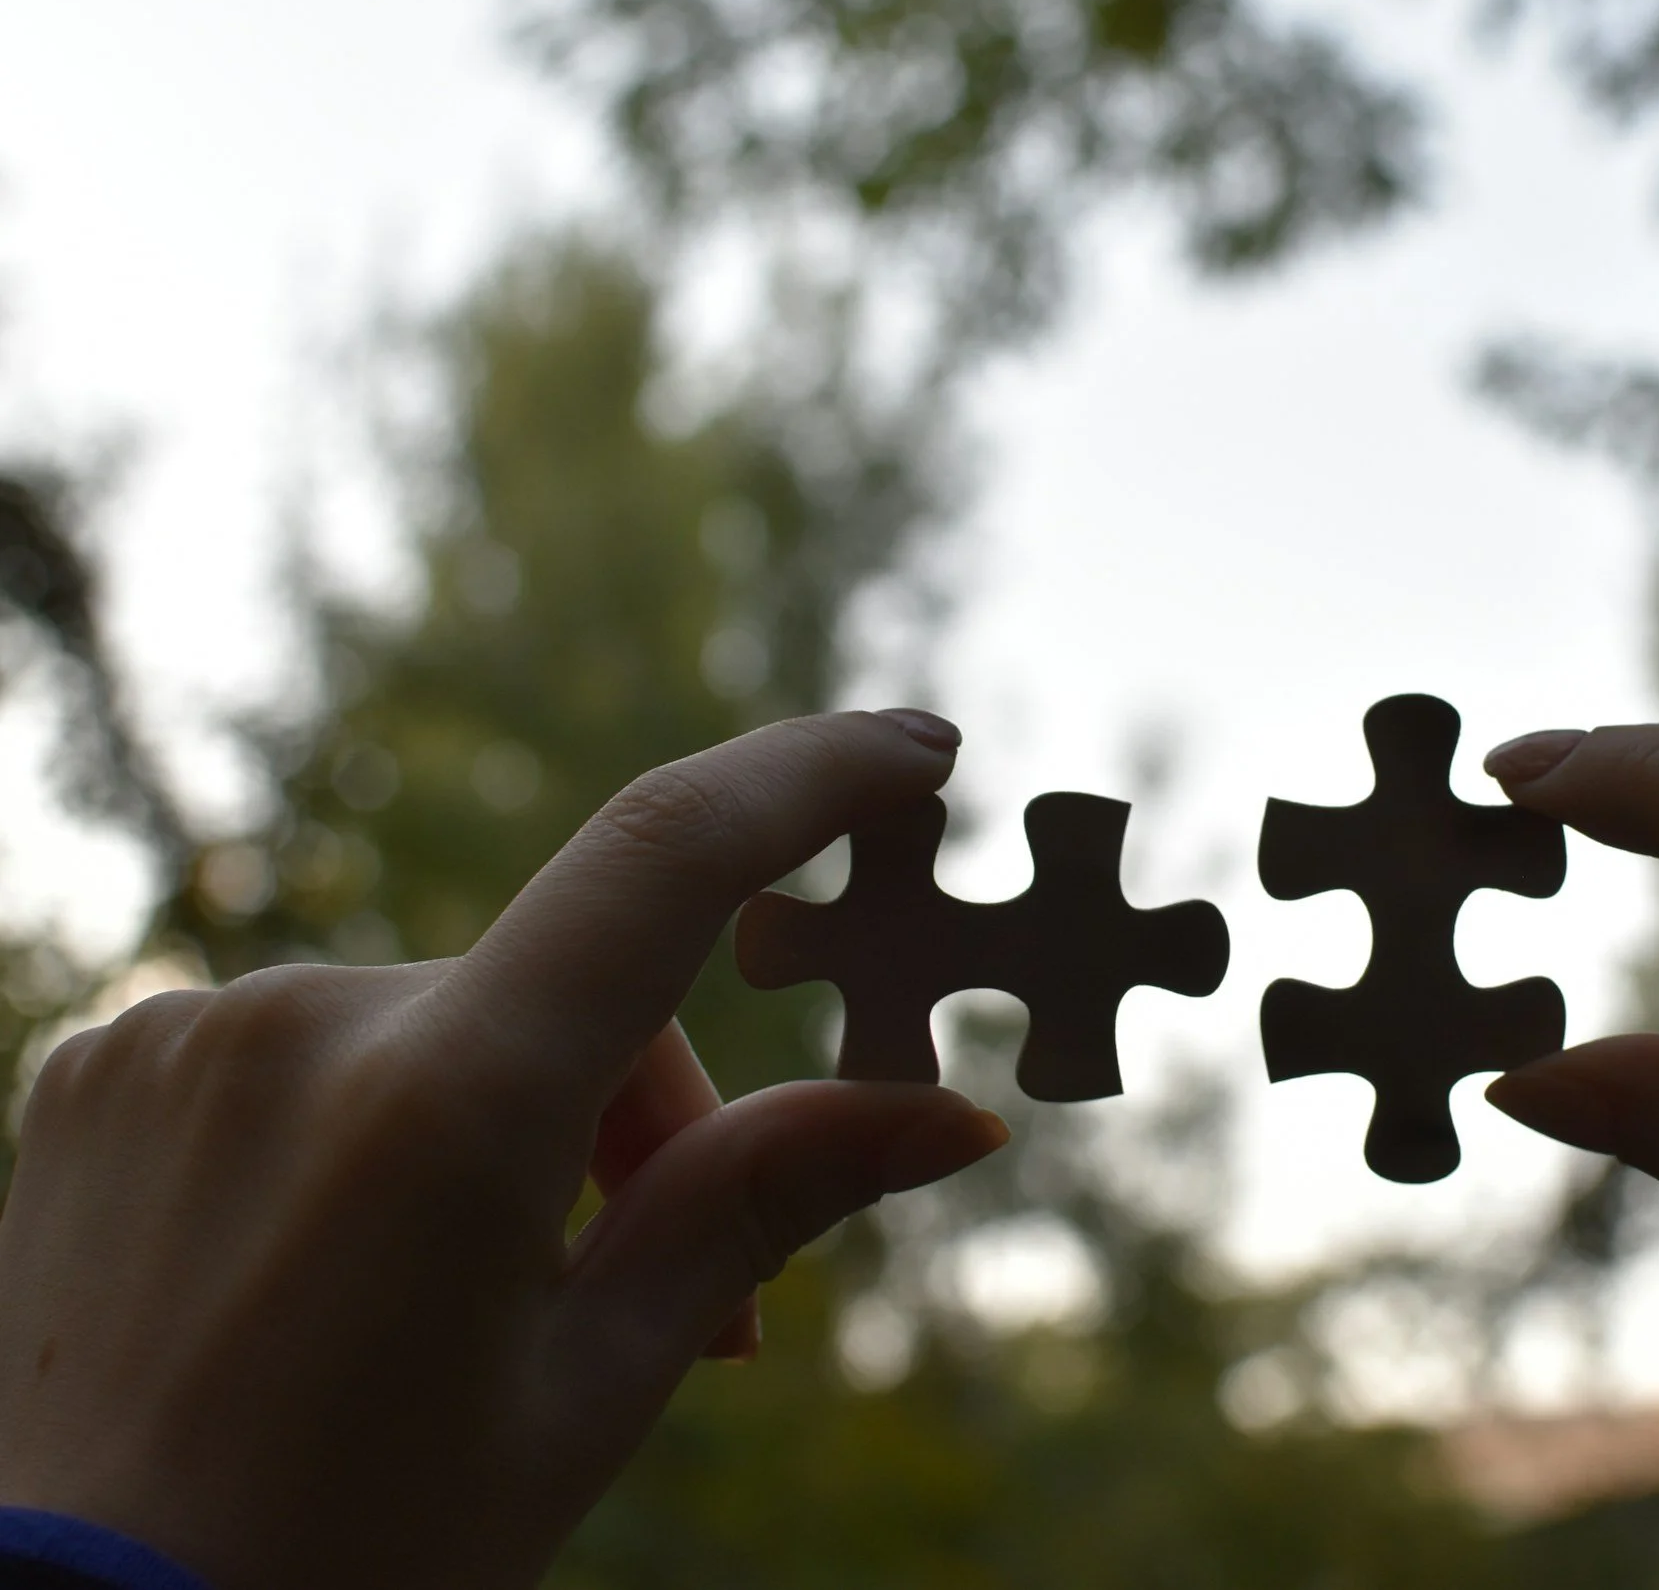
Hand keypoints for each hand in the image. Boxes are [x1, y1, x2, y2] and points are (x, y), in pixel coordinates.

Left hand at [0, 710, 1008, 1589]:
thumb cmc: (355, 1546)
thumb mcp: (589, 1389)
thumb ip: (760, 1205)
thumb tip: (954, 1119)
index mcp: (447, 1103)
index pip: (665, 857)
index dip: (809, 777)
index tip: (915, 749)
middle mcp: (301, 1021)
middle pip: (567, 999)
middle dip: (649, 1127)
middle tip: (696, 1316)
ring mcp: (184, 1035)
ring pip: (442, 1026)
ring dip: (509, 1130)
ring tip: (487, 1315)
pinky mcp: (105, 1065)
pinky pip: (312, 1045)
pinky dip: (375, 1124)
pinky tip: (348, 1270)